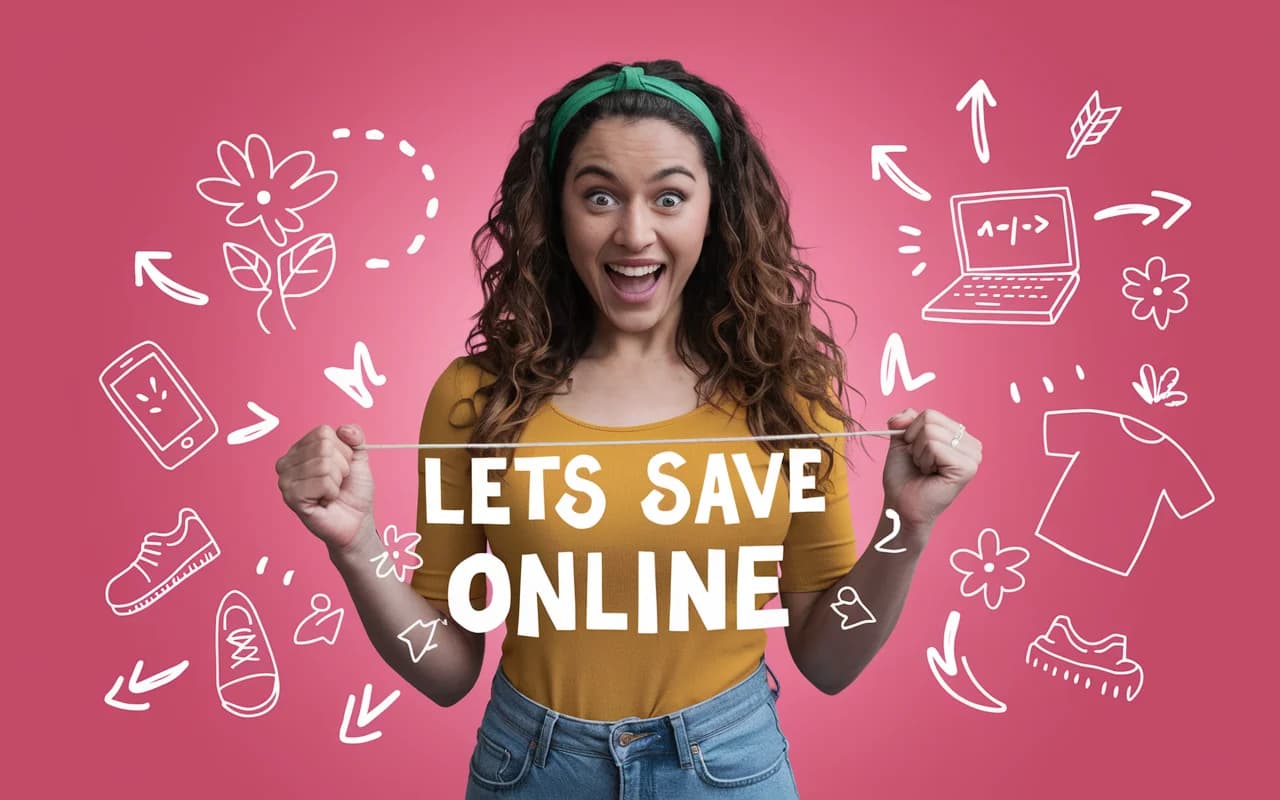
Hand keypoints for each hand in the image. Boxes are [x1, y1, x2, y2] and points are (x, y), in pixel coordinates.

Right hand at [276, 424, 374, 552]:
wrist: (357, 520)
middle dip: (342, 466)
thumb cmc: (353, 490)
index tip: (341, 467)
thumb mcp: (359, 457)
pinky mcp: (291, 497)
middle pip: (324, 447)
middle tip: (337, 482)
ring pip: (324, 465)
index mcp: (300, 448)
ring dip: (337, 481)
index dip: (343, 451)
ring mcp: (286, 480)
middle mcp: (287, 462)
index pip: (324, 433)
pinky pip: (322, 482)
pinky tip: (325, 500)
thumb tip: (344, 430)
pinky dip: (331, 492)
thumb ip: (355, 436)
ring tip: (331, 492)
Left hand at [882, 408, 981, 533]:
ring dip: (919, 453)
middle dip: (915, 442)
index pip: (931, 414)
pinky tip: (931, 475)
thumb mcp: (902, 441)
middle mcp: (972, 445)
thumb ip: (905, 420)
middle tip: (921, 464)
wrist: (901, 505)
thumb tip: (904, 415)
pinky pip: (935, 446)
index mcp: (960, 436)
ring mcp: (973, 457)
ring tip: (926, 470)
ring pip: (931, 432)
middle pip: (931, 420)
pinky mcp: (968, 468)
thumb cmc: (904, 477)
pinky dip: (924, 460)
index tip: (915, 453)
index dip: (912, 432)